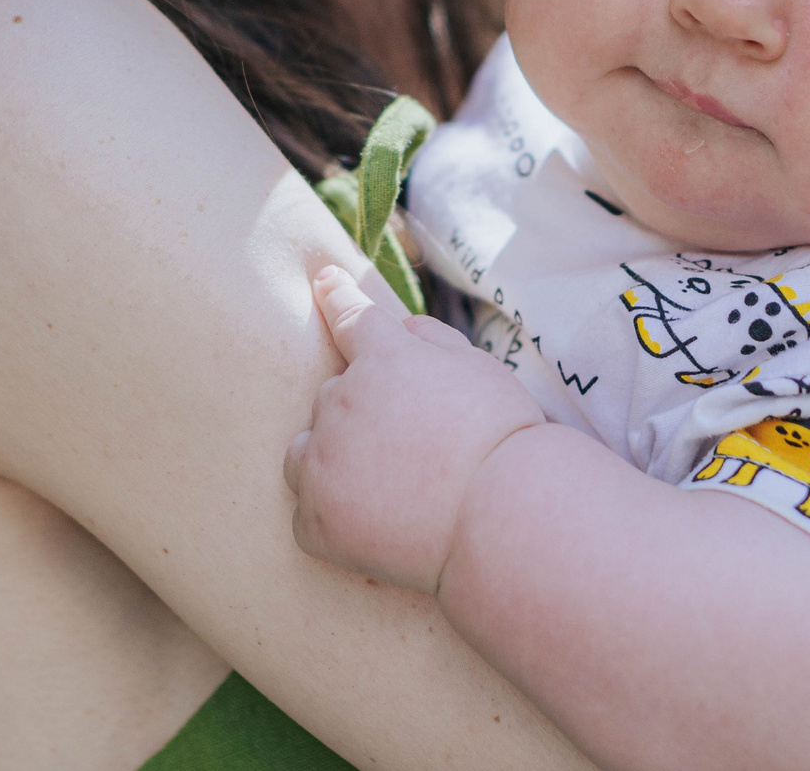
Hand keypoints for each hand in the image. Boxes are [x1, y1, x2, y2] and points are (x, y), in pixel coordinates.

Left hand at [283, 265, 545, 592]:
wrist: (502, 517)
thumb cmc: (503, 440)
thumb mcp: (480, 368)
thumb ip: (434, 340)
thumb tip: (402, 328)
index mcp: (383, 358)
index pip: (351, 318)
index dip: (336, 296)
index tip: (323, 281)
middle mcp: (341, 402)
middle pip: (334, 397)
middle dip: (361, 414)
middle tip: (415, 448)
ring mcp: (323, 462)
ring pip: (306, 450)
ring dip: (332, 458)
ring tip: (385, 487)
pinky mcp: (317, 520)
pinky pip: (311, 512)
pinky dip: (335, 517)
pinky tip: (378, 527)